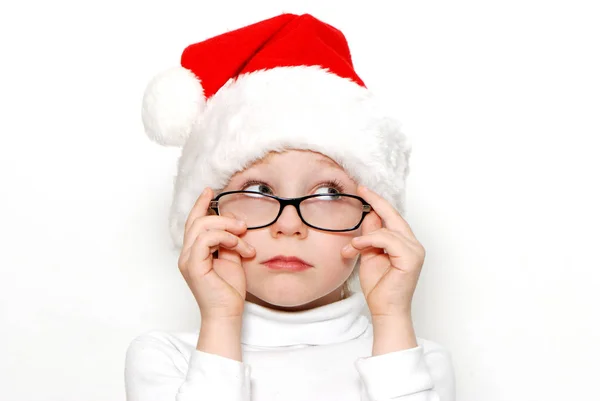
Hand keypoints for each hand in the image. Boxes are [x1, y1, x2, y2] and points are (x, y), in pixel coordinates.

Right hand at [178, 187, 255, 320]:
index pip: (194, 222)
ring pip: (201, 226)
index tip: (211, 190)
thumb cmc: (230, 290)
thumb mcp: (233, 258)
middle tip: (243, 225)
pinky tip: (237, 245)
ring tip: (243, 237)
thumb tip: (235, 226)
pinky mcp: (194, 266)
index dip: (201, 204)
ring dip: (226, 227)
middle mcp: (187, 254)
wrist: (228, 313)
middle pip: (197, 220)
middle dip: (222, 216)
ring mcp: (188, 260)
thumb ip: (229, 241)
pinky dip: (224, 237)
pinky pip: (205, 239)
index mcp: (194, 252)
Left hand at [342, 185, 424, 318]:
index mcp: (404, 243)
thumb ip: (370, 236)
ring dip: (364, 236)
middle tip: (361, 189)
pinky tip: (356, 247)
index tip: (364, 190)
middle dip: (376, 202)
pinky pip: (386, 239)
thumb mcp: (369, 255)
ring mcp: (414, 250)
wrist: (385, 310)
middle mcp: (413, 244)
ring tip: (350, 248)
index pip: (392, 217)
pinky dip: (369, 241)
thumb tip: (368, 216)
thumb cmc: (379, 287)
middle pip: (394, 216)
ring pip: (387, 229)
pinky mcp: (411, 258)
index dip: (378, 203)